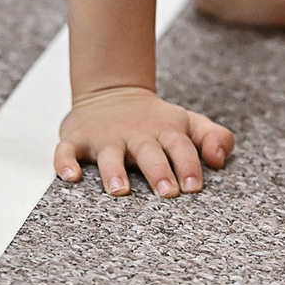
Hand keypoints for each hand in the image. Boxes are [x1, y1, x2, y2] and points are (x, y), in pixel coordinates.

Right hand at [55, 86, 233, 197]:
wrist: (112, 92)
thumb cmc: (156, 121)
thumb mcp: (189, 123)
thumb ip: (214, 137)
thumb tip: (219, 160)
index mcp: (165, 131)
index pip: (181, 147)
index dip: (189, 164)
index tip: (194, 186)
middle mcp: (136, 135)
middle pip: (149, 152)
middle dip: (159, 171)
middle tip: (168, 193)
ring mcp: (105, 137)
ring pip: (109, 155)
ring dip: (114, 172)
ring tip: (120, 191)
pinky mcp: (77, 139)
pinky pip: (66, 150)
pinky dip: (65, 162)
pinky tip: (70, 176)